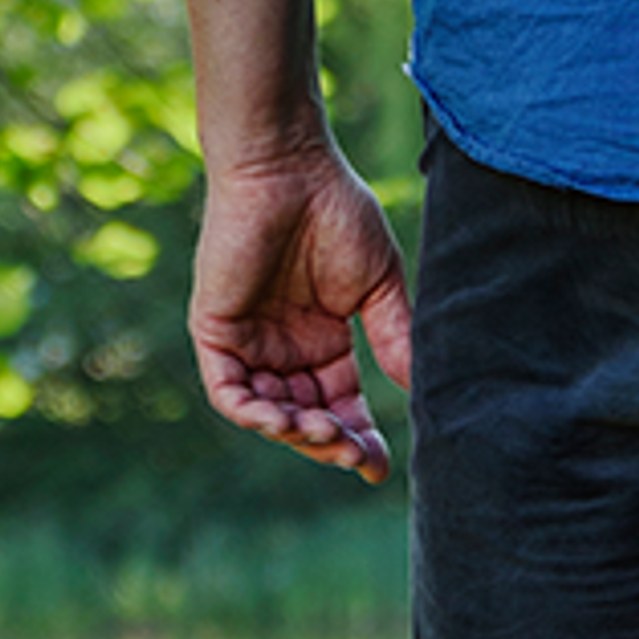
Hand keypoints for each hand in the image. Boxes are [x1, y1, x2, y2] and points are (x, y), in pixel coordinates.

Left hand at [188, 137, 411, 478]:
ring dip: (295, 432)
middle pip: (306, 417)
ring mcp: (248, 342)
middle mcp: (284, 349)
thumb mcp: (378, 285)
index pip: (341, 406)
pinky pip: (227, 390)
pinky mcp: (215, 330)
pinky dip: (252, 412)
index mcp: (324, 341)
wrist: (289, 168)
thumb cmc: (336, 212)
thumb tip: (423, 392)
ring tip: (325, 434)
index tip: (380, 471)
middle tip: (355, 454)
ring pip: (267, 412)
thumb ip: (394, 336)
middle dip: (331, 442)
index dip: (359, 440)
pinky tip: (282, 419)